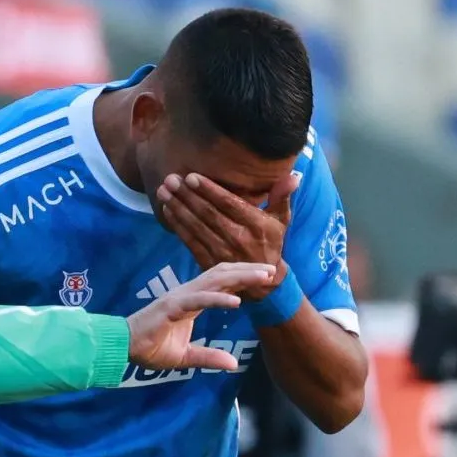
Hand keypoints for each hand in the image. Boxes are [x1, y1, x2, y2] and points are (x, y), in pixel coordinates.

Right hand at [124, 261, 270, 372]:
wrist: (122, 348)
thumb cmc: (149, 349)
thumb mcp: (186, 357)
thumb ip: (209, 357)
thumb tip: (234, 365)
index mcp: (191, 301)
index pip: (221, 282)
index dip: (243, 277)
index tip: (265, 276)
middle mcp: (187, 293)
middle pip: (222, 275)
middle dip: (247, 271)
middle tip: (272, 269)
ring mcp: (178, 298)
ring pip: (214, 281)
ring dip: (240, 277)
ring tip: (262, 277)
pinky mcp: (170, 307)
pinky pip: (197, 300)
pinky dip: (217, 298)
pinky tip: (236, 300)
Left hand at [155, 170, 295, 292]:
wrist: (263, 281)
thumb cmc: (271, 243)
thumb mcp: (281, 220)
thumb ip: (282, 197)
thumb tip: (293, 175)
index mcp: (255, 224)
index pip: (229, 204)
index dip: (209, 191)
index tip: (192, 177)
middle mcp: (238, 237)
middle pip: (208, 214)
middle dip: (187, 195)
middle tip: (170, 179)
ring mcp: (222, 251)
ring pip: (196, 226)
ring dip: (178, 207)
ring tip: (163, 191)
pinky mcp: (209, 262)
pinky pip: (190, 241)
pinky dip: (177, 225)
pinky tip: (167, 210)